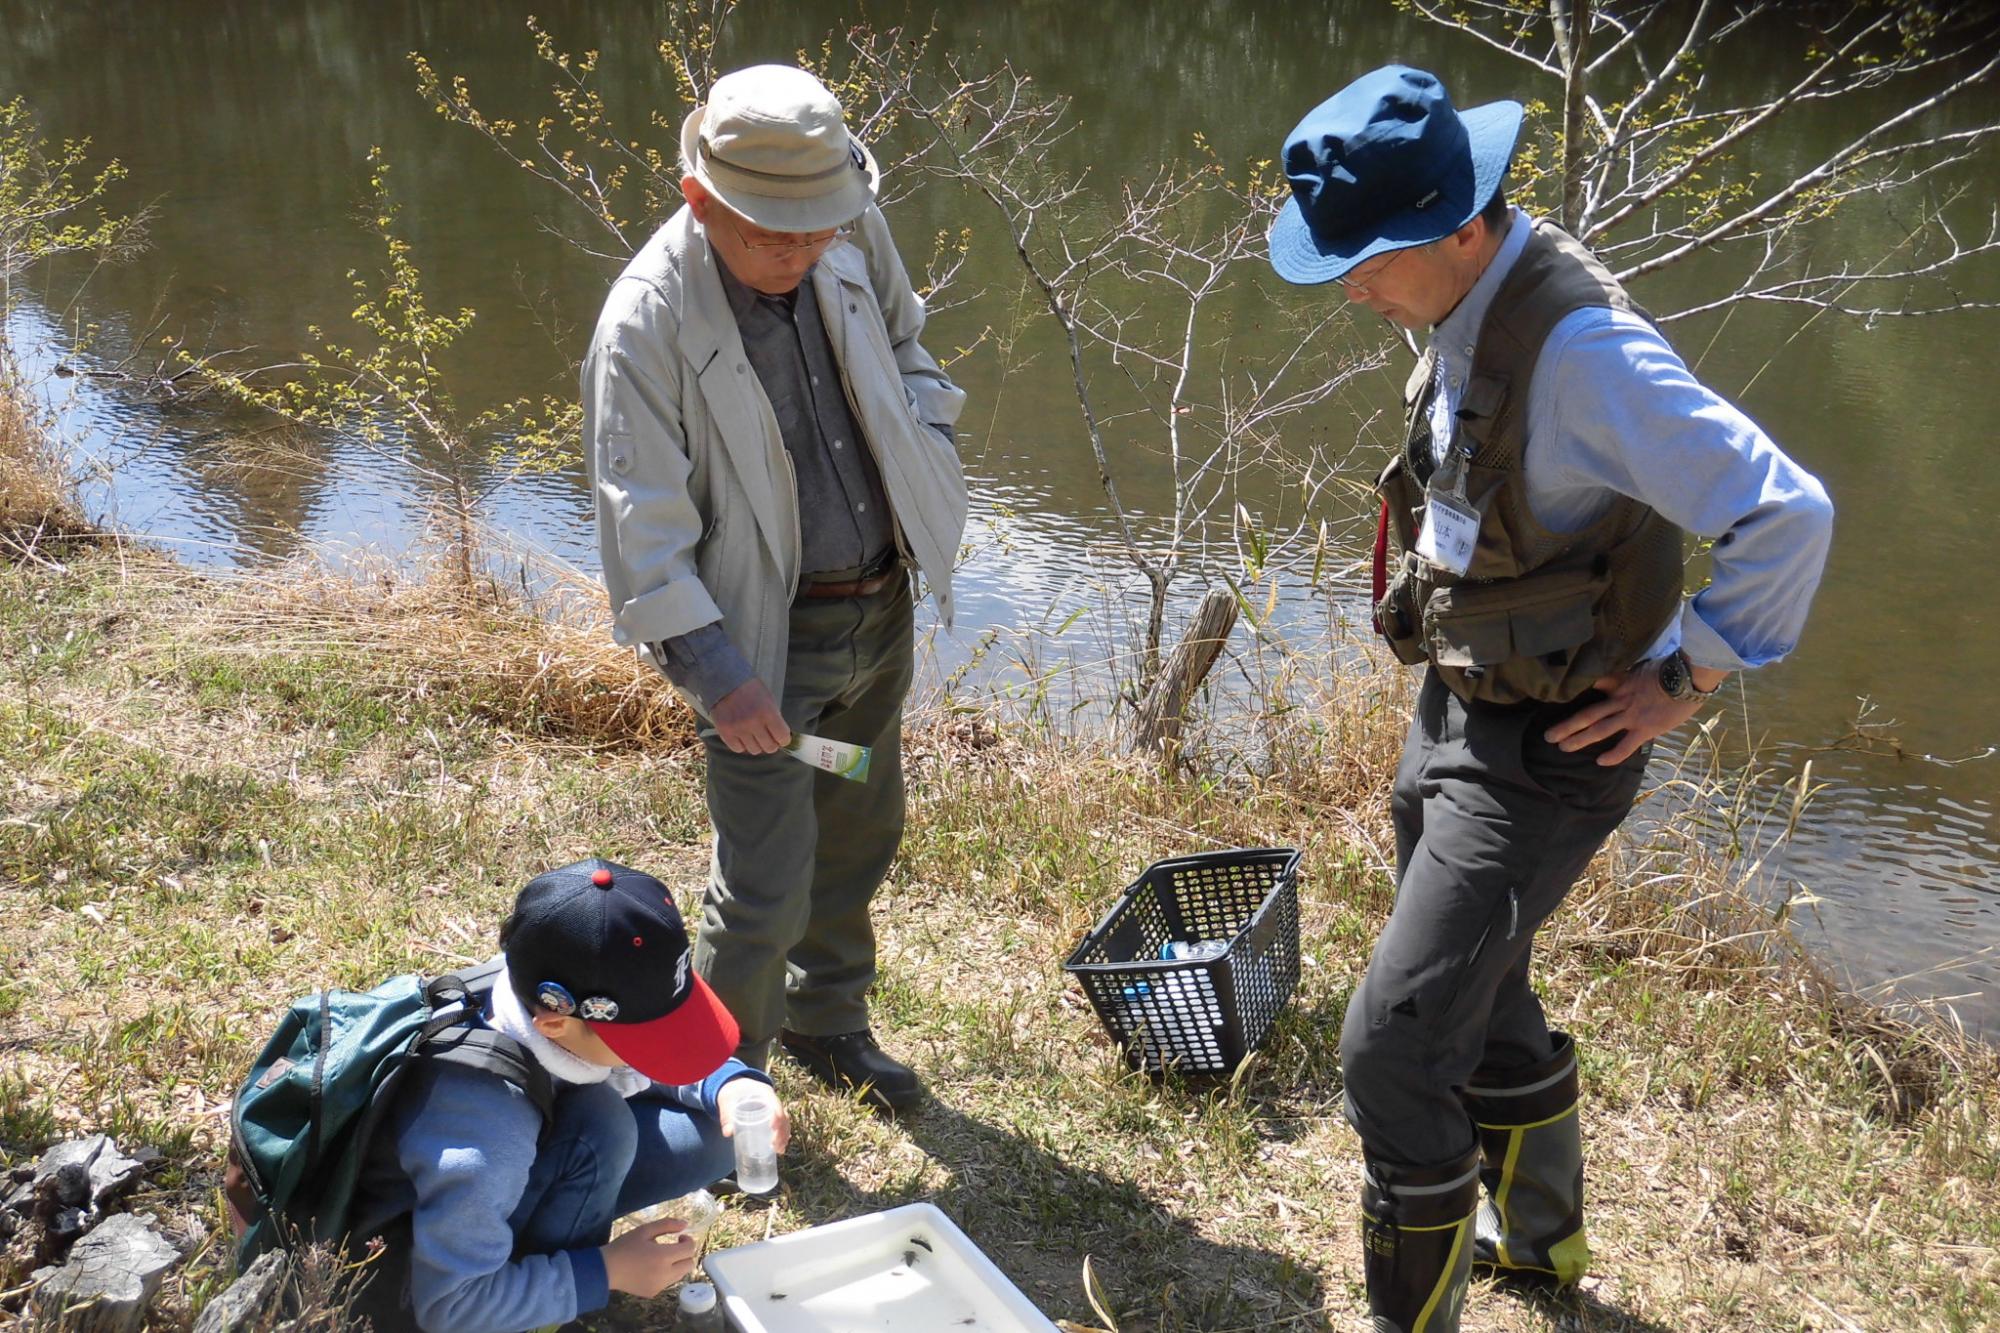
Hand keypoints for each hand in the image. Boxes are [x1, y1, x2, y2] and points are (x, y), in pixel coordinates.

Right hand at [601, 1218, 696, 1297]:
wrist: (606, 1269)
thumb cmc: (625, 1247)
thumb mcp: (645, 1230)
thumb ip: (667, 1225)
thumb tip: (685, 1224)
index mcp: (664, 1256)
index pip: (689, 1249)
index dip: (688, 1241)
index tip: (679, 1237)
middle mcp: (665, 1274)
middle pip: (690, 1264)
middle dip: (685, 1254)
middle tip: (673, 1247)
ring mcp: (660, 1286)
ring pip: (681, 1274)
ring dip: (677, 1264)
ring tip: (662, 1258)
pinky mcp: (653, 1293)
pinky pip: (668, 1282)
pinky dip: (666, 1275)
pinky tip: (652, 1269)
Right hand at [712, 678, 789, 754]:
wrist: (725, 680)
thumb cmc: (750, 689)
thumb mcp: (768, 699)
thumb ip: (775, 719)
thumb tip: (780, 738)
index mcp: (768, 712)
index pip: (782, 738)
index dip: (783, 739)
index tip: (781, 737)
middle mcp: (753, 723)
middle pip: (769, 748)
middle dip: (771, 743)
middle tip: (767, 736)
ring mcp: (738, 729)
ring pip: (754, 750)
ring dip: (756, 744)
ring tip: (753, 734)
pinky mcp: (725, 732)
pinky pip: (738, 749)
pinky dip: (741, 744)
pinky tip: (742, 735)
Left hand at [716, 1078, 790, 1154]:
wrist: (735, 1088)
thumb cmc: (732, 1093)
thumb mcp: (727, 1101)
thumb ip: (726, 1116)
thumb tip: (728, 1133)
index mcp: (763, 1092)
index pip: (775, 1103)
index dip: (777, 1115)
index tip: (773, 1128)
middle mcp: (772, 1100)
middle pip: (782, 1115)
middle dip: (781, 1131)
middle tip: (774, 1144)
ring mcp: (773, 1108)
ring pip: (784, 1122)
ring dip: (784, 1136)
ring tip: (779, 1150)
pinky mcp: (771, 1116)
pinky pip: (781, 1126)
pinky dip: (782, 1137)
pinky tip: (780, 1149)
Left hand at [1543, 661, 1723, 765]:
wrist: (1689, 677)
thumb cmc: (1672, 669)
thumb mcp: (1644, 666)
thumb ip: (1630, 674)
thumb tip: (1619, 678)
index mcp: (1620, 683)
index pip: (1593, 686)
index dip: (1575, 693)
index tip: (1559, 700)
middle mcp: (1620, 700)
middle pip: (1588, 714)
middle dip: (1567, 725)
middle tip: (1548, 735)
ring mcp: (1631, 716)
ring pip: (1599, 729)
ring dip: (1579, 739)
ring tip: (1562, 747)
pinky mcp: (1645, 728)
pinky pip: (1626, 745)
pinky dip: (1613, 755)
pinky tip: (1599, 762)